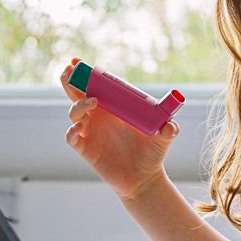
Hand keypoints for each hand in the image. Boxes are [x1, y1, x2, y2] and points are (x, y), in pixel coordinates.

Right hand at [60, 60, 178, 199]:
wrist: (145, 178)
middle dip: (70, 80)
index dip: (85, 73)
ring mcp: (90, 132)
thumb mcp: (165, 136)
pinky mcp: (86, 149)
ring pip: (73, 112)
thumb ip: (170, 128)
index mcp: (112, 107)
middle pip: (76, 94)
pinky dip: (72, 131)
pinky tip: (80, 127)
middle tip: (71, 69)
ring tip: (93, 102)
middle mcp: (98, 116)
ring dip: (79, 104)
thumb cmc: (152, 153)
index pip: (95, 85)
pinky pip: (71, 137)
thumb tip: (170, 125)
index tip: (78, 61)